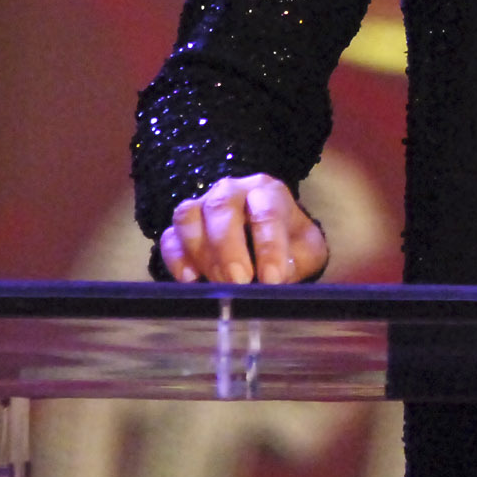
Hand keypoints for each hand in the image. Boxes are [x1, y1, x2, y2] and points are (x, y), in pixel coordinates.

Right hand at [160, 173, 329, 283]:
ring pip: (189, 217)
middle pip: (222, 208)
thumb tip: (275, 281)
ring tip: (218, 284)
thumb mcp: (305, 251)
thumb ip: (297, 262)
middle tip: (239, 281)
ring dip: (202, 253)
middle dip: (229, 247)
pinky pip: (170, 238)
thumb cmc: (289, 245)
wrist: (268, 243)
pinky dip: (177, 259)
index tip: (272, 278)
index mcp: (267, 192)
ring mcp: (202, 206)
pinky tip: (190, 280)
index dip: (269, 246)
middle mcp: (231, 191)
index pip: (267, 212)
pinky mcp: (180, 228)